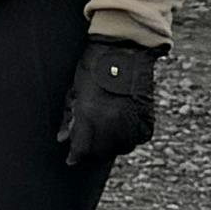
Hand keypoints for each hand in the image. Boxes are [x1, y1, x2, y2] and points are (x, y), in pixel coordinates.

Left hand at [60, 36, 164, 167]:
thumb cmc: (93, 67)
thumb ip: (69, 118)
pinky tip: (120, 127)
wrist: (125, 51)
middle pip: (101, 152)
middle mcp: (114, 123)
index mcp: (91, 115)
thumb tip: (62, 139)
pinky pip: (136, 139)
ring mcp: (133, 122)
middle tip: (85, 143)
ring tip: (102, 132)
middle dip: (91, 151)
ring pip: (120, 148)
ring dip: (110, 145)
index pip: (83, 149)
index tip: (71, 159)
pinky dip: (128, 137)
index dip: (76, 155)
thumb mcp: (74, 91)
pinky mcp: (148, 119)